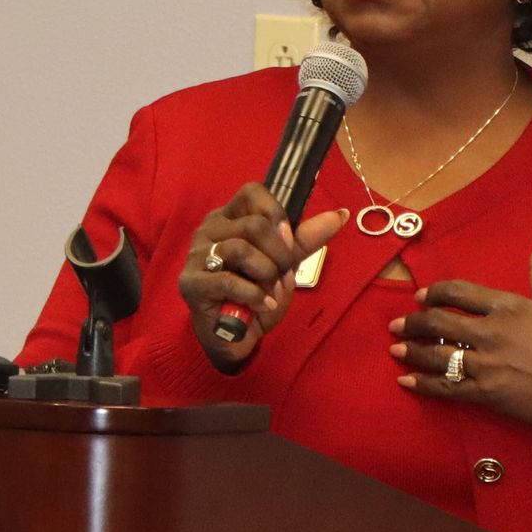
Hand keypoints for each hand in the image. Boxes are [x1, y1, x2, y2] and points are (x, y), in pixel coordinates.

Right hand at [179, 184, 347, 368]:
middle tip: (282, 275)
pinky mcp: (191, 284)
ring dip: (266, 275)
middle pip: (252, 225)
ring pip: (240, 249)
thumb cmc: (254, 297)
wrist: (234, 338)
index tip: (289, 242)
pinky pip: (228, 280)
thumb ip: (305, 239)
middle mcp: (209, 231)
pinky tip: (263, 304)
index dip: (276, 213)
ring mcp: (196, 256)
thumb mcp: (284, 265)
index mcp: (229, 218)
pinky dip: (253, 295)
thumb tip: (340, 214)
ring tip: (270, 291)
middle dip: (279, 254)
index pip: (252, 192)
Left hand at [388, 226, 531, 432]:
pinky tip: (405, 382)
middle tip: (396, 325)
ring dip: (412, 352)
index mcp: (507, 306)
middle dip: (413, 323)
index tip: (421, 298)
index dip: (435, 294)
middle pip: (439, 323)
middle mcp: (491, 333)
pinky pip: (445, 388)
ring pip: (437, 356)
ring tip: (395, 349)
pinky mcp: (487, 395)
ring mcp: (486, 365)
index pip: (458, 293)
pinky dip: (422, 385)